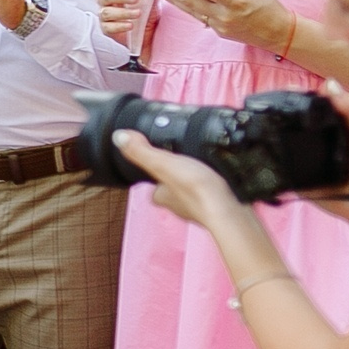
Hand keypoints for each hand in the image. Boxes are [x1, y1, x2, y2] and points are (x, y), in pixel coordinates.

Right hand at [96, 0, 149, 44]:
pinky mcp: (106, 28)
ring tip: (138, 13)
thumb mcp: (150, 0)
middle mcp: (106, 0)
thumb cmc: (145, 12)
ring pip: (107, 12)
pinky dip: (120, 26)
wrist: (148, 32)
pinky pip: (109, 27)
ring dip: (124, 12)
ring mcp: (104, 14)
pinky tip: (131, 25)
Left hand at [111, 128, 246, 227]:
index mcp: (162, 196)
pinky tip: (221, 180)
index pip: (153, 186)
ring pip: (193, 192)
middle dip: (180, 176)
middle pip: (174, 188)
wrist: (229, 211)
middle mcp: (178, 206)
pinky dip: (214, 187)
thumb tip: (119, 137)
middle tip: (187, 161)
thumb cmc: (197, 190)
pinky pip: (212, 194)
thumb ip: (142, 152)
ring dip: (198, 181)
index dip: (158, 173)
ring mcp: (199, 208)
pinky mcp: (218, 207)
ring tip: (205, 168)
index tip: (163, 160)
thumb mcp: (164, 164)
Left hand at [156, 0, 295, 56]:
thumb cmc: (268, 5)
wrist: (278, 33)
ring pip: (192, 11)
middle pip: (192, 3)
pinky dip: (191, 8)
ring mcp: (220, 27)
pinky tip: (179, 0)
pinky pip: (202, 17)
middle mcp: (224, 16)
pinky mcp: (219, 32)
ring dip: (175, 1)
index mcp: (234, 2)